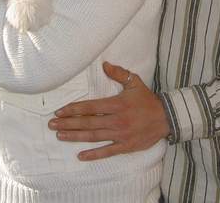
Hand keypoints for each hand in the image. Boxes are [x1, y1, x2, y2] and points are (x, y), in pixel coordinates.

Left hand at [48, 61, 171, 160]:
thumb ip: (119, 73)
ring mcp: (121, 134)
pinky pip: (107, 152)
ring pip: (94, 136)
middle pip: (88, 122)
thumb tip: (104, 64)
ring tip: (60, 135)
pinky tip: (80, 155)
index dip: (74, 109)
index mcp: (117, 104)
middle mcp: (117, 120)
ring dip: (75, 136)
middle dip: (68, 123)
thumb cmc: (147, 100)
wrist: (167, 118)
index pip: (91, 107)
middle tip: (52, 124)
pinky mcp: (126, 146)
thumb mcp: (135, 82)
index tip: (60, 111)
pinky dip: (93, 155)